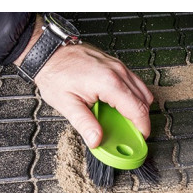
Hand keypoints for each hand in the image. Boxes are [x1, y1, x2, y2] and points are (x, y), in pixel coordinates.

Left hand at [14, 15, 152, 148]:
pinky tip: (119, 105)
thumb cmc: (55, 73)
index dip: (142, 127)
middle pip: (144, 101)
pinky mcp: (116, 64)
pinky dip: (133, 96)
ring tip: (126, 120)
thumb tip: (96, 141)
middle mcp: (118, 72)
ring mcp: (118, 66)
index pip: (138, 110)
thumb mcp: (67, 104)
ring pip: (142, 91)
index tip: (141, 138)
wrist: (49, 52)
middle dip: (141, 119)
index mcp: (109, 83)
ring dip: (139, 107)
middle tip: (132, 133)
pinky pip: (134, 83)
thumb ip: (85, 124)